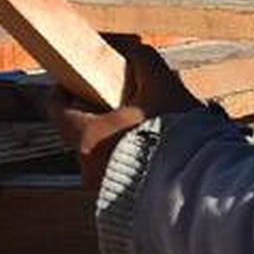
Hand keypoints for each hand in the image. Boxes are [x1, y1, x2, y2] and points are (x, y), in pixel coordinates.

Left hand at [48, 35, 200, 193]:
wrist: (197, 186)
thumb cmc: (173, 135)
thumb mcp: (161, 85)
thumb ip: (143, 61)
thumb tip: (135, 51)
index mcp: (87, 137)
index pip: (57, 107)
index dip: (66, 87)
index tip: (78, 77)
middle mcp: (88, 167)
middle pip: (83, 128)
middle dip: (103, 110)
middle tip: (126, 95)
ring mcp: (104, 189)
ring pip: (103, 150)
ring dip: (120, 134)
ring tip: (150, 120)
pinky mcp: (125, 202)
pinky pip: (119, 171)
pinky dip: (131, 155)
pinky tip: (158, 146)